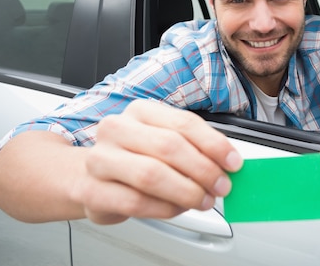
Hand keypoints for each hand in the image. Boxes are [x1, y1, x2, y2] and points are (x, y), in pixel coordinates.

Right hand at [70, 100, 242, 223]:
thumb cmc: (132, 157)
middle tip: (221, 186)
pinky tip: (178, 208)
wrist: (86, 176)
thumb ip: (193, 148)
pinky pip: (136, 202)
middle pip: (170, 146)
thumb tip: (227, 163)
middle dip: (203, 170)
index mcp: (140, 111)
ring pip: (152, 174)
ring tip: (203, 200)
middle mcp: (118, 129)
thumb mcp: (162, 141)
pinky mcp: (93, 190)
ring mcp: (101, 159)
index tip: (233, 162)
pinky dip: (165, 208)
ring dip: (186, 191)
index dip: (214, 144)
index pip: (184, 123)